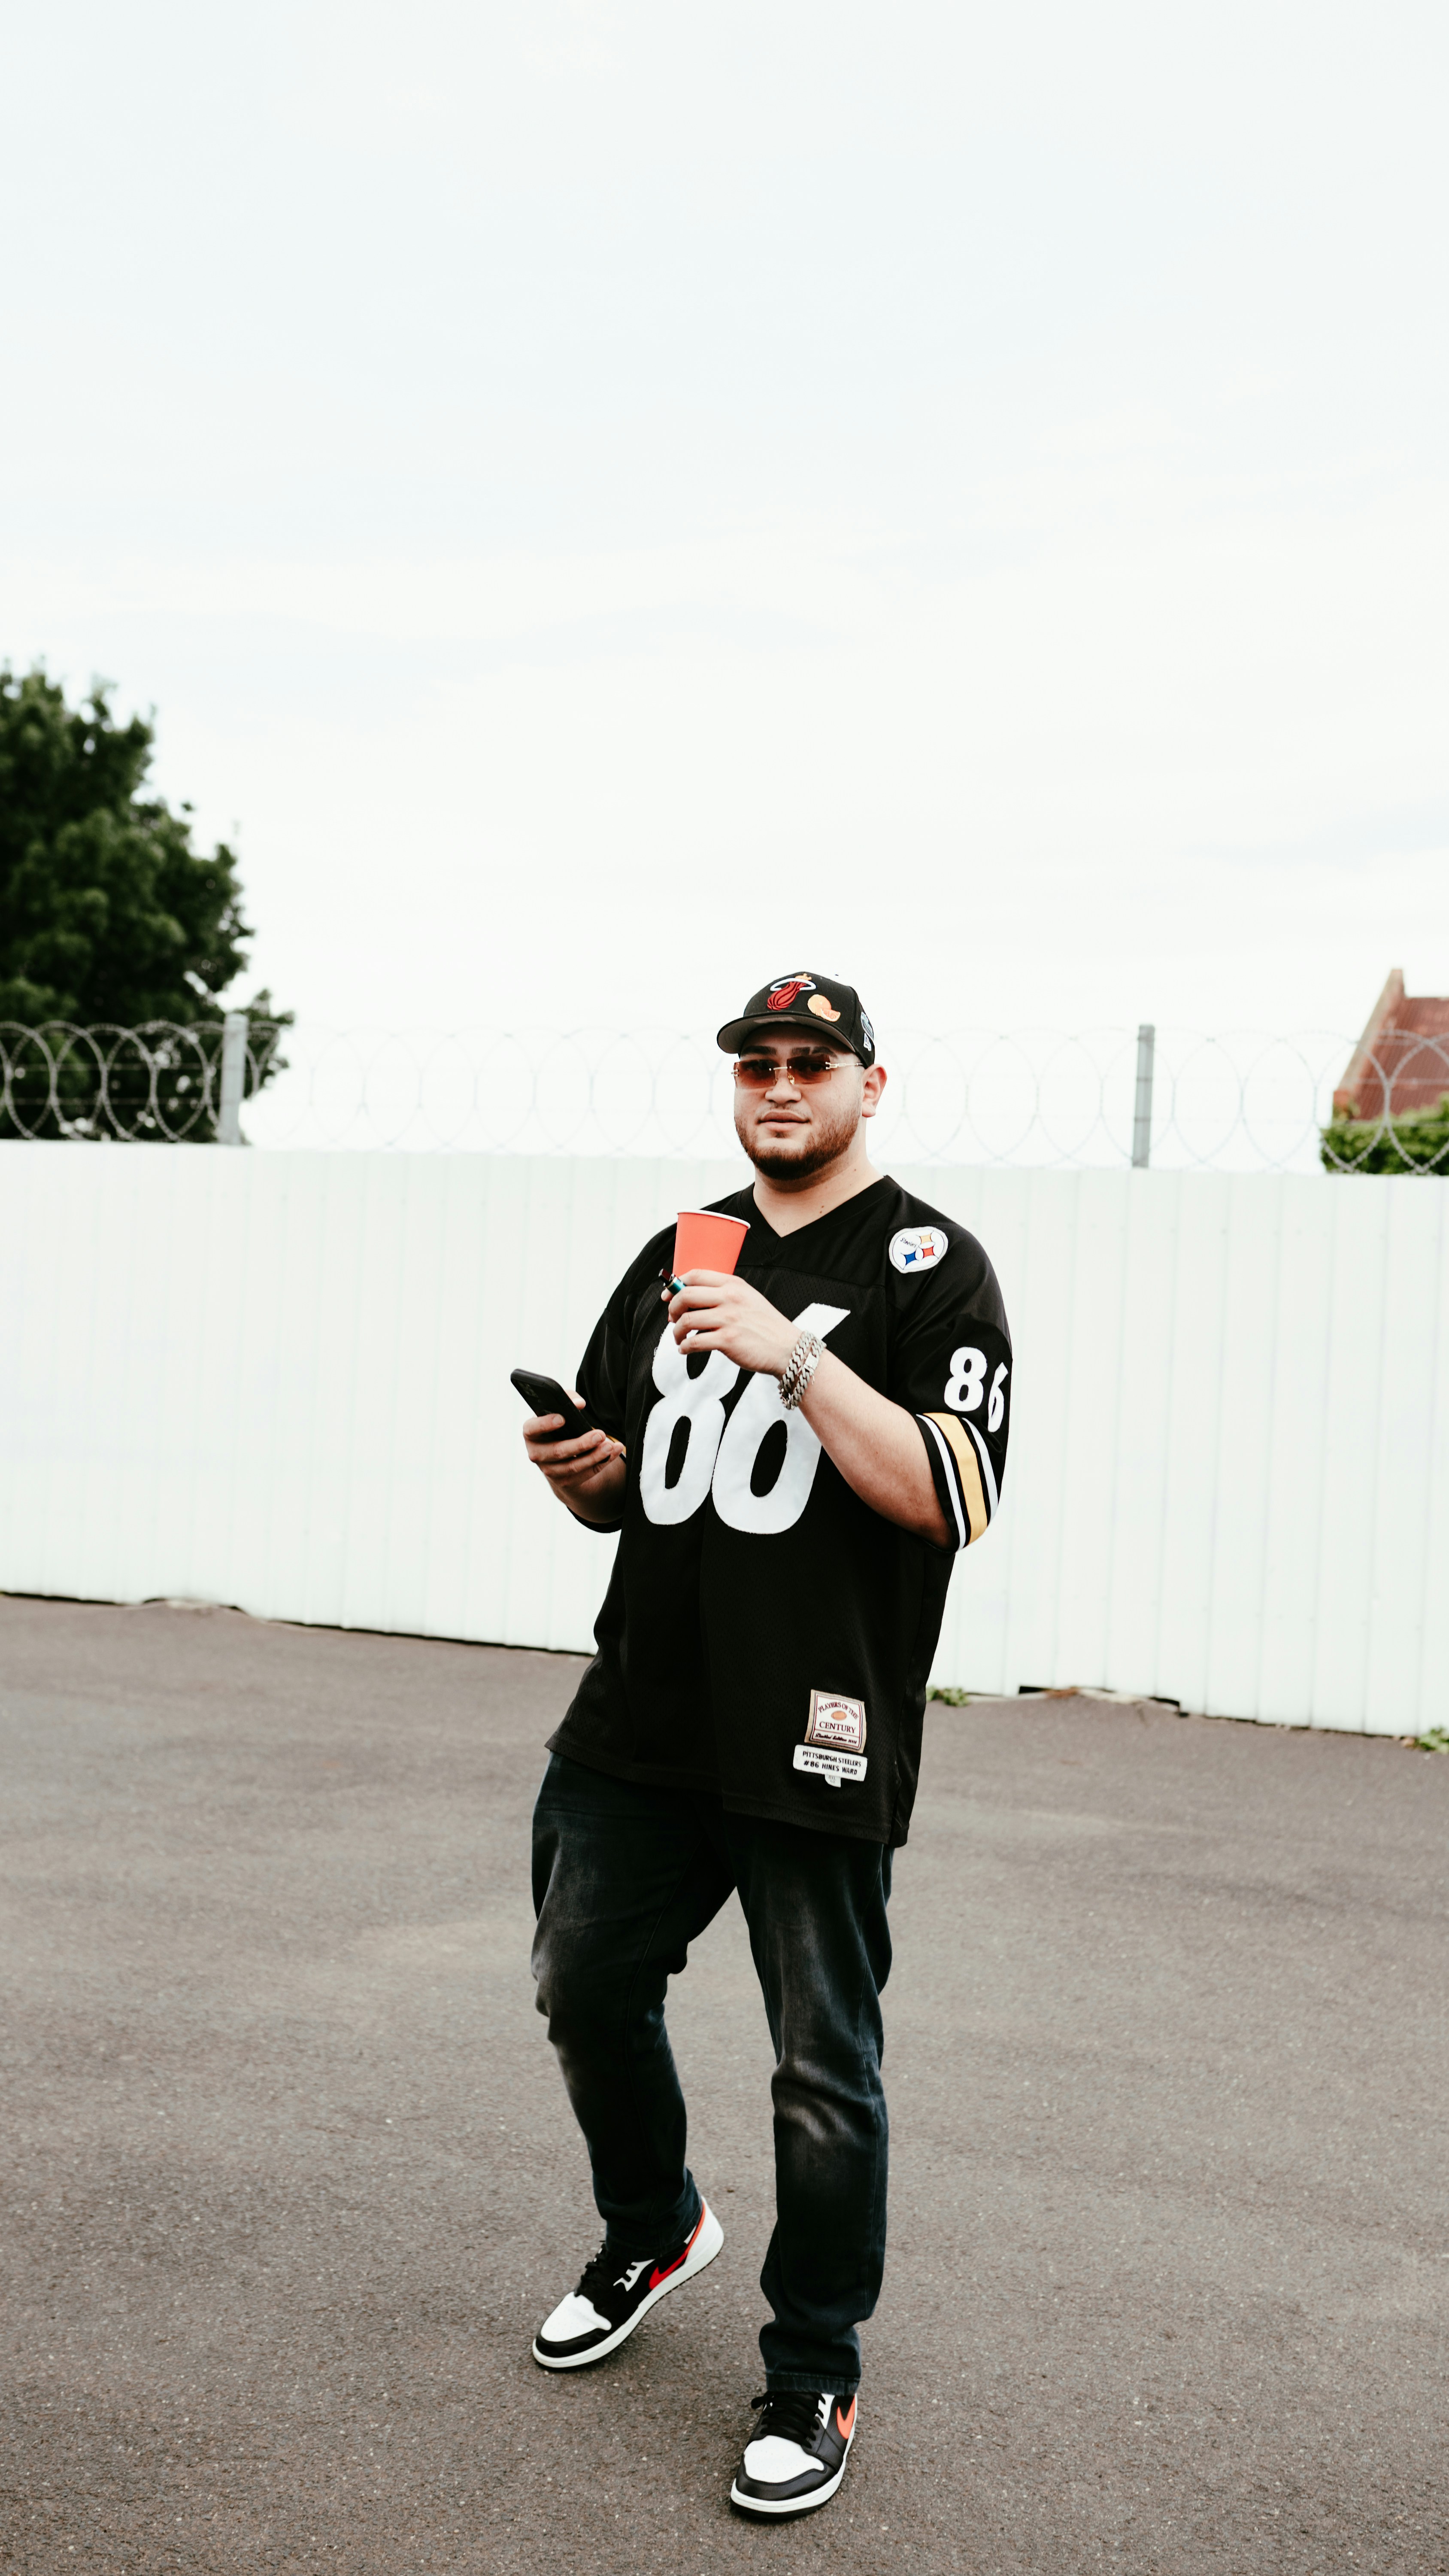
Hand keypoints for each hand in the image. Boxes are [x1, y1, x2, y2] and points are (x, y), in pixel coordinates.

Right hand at [522, 1398, 625, 1514]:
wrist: (559, 1452)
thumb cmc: (559, 1424)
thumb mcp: (560, 1409)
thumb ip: (568, 1400)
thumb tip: (579, 1404)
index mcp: (531, 1433)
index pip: (533, 1428)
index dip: (545, 1424)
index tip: (562, 1418)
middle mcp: (537, 1454)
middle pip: (558, 1451)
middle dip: (580, 1444)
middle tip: (599, 1434)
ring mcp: (550, 1470)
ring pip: (573, 1466)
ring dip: (594, 1456)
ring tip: (610, 1445)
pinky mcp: (565, 1481)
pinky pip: (586, 1474)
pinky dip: (603, 1462)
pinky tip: (614, 1451)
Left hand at [666, 1271, 798, 1376]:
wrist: (787, 1348)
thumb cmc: (765, 1325)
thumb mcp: (748, 1298)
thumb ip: (724, 1294)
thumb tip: (691, 1299)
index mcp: (734, 1284)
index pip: (696, 1275)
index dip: (676, 1284)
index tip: (667, 1295)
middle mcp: (730, 1298)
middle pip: (685, 1295)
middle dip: (673, 1308)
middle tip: (673, 1319)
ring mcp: (729, 1319)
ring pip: (686, 1320)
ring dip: (676, 1331)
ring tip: (679, 1338)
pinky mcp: (728, 1340)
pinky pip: (694, 1342)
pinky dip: (684, 1347)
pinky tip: (685, 1350)